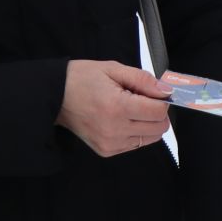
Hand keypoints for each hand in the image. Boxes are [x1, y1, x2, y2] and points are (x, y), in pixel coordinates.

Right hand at [56, 60, 171, 156]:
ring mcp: (111, 144)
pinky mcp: (107, 151)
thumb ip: (143, 80)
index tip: (154, 92)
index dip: (162, 99)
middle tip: (141, 99)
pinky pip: (135, 144)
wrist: (55, 96)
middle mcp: (115, 130)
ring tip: (130, 108)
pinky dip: (136, 132)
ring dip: (148, 123)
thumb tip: (166, 91)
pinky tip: (122, 119)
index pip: (159, 112)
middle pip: (159, 128)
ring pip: (150, 138)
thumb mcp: (113, 69)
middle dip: (157, 112)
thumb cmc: (81, 79)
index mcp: (117, 107)